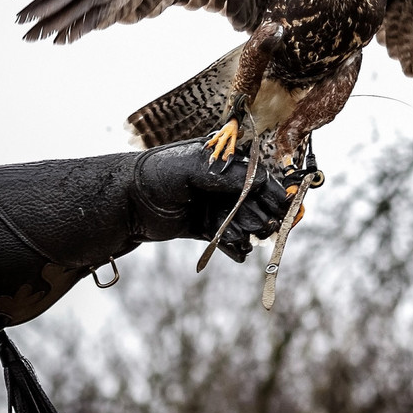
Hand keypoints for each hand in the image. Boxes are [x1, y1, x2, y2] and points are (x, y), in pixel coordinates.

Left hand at [130, 139, 290, 259]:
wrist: (126, 204)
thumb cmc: (156, 175)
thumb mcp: (190, 167)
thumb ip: (224, 174)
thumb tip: (259, 181)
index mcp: (224, 163)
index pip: (259, 177)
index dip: (275, 192)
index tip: (286, 208)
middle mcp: (224, 185)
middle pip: (258, 203)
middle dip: (262, 216)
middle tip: (263, 226)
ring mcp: (217, 208)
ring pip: (246, 224)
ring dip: (247, 232)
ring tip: (237, 236)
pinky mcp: (208, 229)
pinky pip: (231, 241)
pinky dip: (236, 248)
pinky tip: (236, 250)